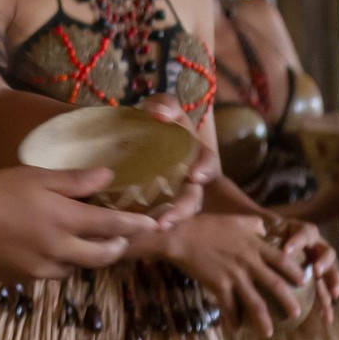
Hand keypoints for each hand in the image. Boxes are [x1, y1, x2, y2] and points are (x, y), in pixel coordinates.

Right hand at [0, 166, 159, 283]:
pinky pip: (49, 272)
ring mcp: (42, 269)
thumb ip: (74, 180)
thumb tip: (108, 176)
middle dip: (116, 247)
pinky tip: (41, 246)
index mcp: (64, 219)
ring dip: (84, 255)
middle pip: (101, 255)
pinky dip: (55, 262)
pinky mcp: (24, 280)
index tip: (155, 223)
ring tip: (78, 240)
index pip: (111, 224)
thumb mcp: (36, 176)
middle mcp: (59, 249)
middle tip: (122, 240)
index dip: (135, 224)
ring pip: (75, 267)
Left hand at [134, 96, 215, 228]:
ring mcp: (171, 197)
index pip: (208, 163)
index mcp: (195, 157)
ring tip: (152, 230)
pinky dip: (144, 227)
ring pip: (175, 215)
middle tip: (165, 221)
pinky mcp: (151, 207)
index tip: (195, 175)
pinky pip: (153, 219)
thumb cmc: (156, 123)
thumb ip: (165, 105)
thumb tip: (158, 114)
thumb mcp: (163, 109)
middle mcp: (187, 181)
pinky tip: (130, 234)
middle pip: (191, 200)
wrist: (132, 136)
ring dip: (164, 223)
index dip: (205, 169)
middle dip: (181, 211)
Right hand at [154, 214, 308, 337]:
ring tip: (269, 332)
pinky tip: (235, 328)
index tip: (304, 282)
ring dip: (263, 320)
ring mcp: (234, 276)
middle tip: (295, 314)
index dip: (295, 272)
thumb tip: (265, 227)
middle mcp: (248, 262)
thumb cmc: (205, 225)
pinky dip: (233, 319)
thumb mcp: (233, 219)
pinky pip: (229, 307)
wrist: (180, 237)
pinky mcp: (219, 285)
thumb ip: (253, 224)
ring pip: (255, 302)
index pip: (282, 260)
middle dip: (287, 301)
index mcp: (253, 245)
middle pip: (275, 285)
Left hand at [265, 217, 338, 321]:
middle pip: (326, 252)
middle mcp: (316, 246)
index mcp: (302, 232)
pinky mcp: (320, 279)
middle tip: (316, 272)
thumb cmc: (266, 237)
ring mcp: (321, 262)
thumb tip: (248, 229)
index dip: (297, 241)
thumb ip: (260, 230)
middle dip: (324, 262)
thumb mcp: (264, 231)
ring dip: (333, 282)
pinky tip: (326, 318)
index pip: (304, 232)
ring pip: (332, 271)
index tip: (286, 251)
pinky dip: (326, 304)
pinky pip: (326, 290)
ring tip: (332, 295)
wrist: (273, 242)